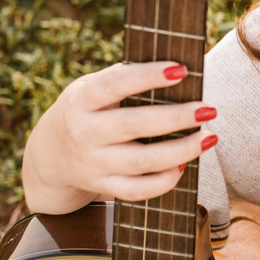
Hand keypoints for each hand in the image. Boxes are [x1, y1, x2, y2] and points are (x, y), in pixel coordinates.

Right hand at [22, 61, 216, 213]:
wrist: (51, 155)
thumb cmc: (86, 110)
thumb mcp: (90, 87)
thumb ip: (123, 79)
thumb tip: (175, 69)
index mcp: (81, 100)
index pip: (114, 84)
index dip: (147, 76)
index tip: (181, 70)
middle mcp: (84, 133)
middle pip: (134, 125)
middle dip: (176, 118)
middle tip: (208, 109)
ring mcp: (93, 163)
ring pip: (143, 162)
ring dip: (182, 151)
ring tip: (209, 137)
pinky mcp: (103, 186)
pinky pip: (138, 190)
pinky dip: (165, 181)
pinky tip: (185, 165)